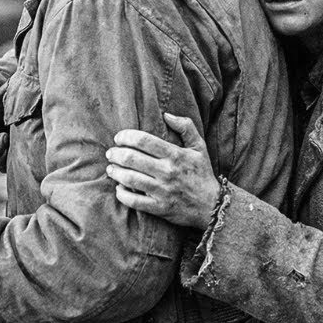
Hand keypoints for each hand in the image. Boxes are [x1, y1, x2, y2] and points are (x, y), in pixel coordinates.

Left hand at [106, 113, 220, 228]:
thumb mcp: (199, 147)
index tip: (119, 138)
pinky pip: (134, 201)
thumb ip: (186, 127)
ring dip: (115, 172)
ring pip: (129, 178)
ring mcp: (163, 191)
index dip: (126, 137)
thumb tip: (166, 115)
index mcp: (176, 154)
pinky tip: (119, 188)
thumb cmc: (202, 173)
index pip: (143, 140)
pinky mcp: (159, 208)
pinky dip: (122, 194)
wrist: (212, 205)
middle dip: (116, 154)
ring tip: (111, 169)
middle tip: (111, 153)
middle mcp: (168, 171)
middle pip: (132, 158)